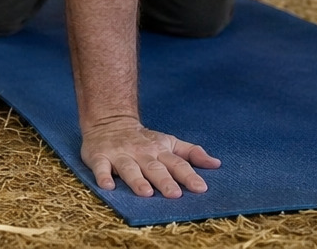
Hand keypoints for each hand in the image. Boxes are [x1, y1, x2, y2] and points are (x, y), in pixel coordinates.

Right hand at [81, 116, 219, 196]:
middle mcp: (141, 153)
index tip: (200, 188)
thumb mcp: (169, 142)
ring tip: (145, 193)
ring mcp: (120, 154)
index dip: (188, 175)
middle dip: (164, 181)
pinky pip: (101, 167)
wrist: (109, 120)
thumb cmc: (144, 139)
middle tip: (174, 194)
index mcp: (159, 151)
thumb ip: (191, 153)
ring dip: (137, 180)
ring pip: (129, 168)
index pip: (177, 163)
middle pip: (154, 168)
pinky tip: (107, 186)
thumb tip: (216, 164)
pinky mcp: (100, 156)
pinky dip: (102, 176)